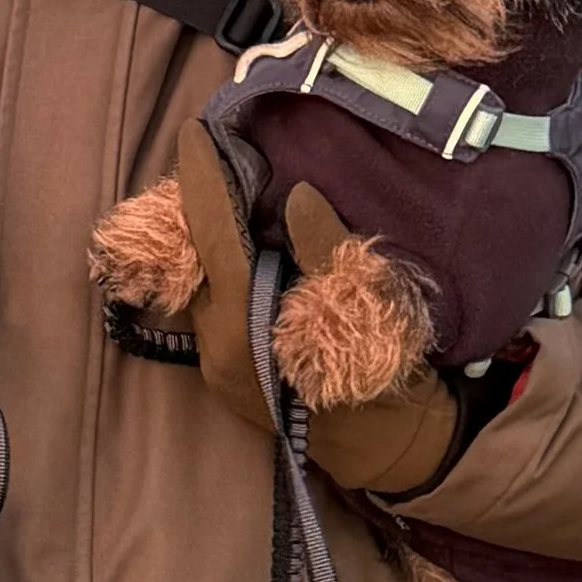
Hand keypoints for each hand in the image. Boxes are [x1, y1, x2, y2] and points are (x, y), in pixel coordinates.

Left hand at [173, 123, 457, 497]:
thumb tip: (298, 196)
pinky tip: (238, 236)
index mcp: (244, 333)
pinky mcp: (223, 368)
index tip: (194, 131)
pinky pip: (208, 300)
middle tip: (212, 148)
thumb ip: (328, 251)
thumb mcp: (372, 311)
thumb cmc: (386, 383)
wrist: (388, 451)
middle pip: (194, 257)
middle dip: (199, 201)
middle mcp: (216, 348)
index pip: (213, 239)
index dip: (203, 180)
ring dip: (207, 232)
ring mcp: (215, 362)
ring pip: (197, 279)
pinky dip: (218, 263)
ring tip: (224, 182)